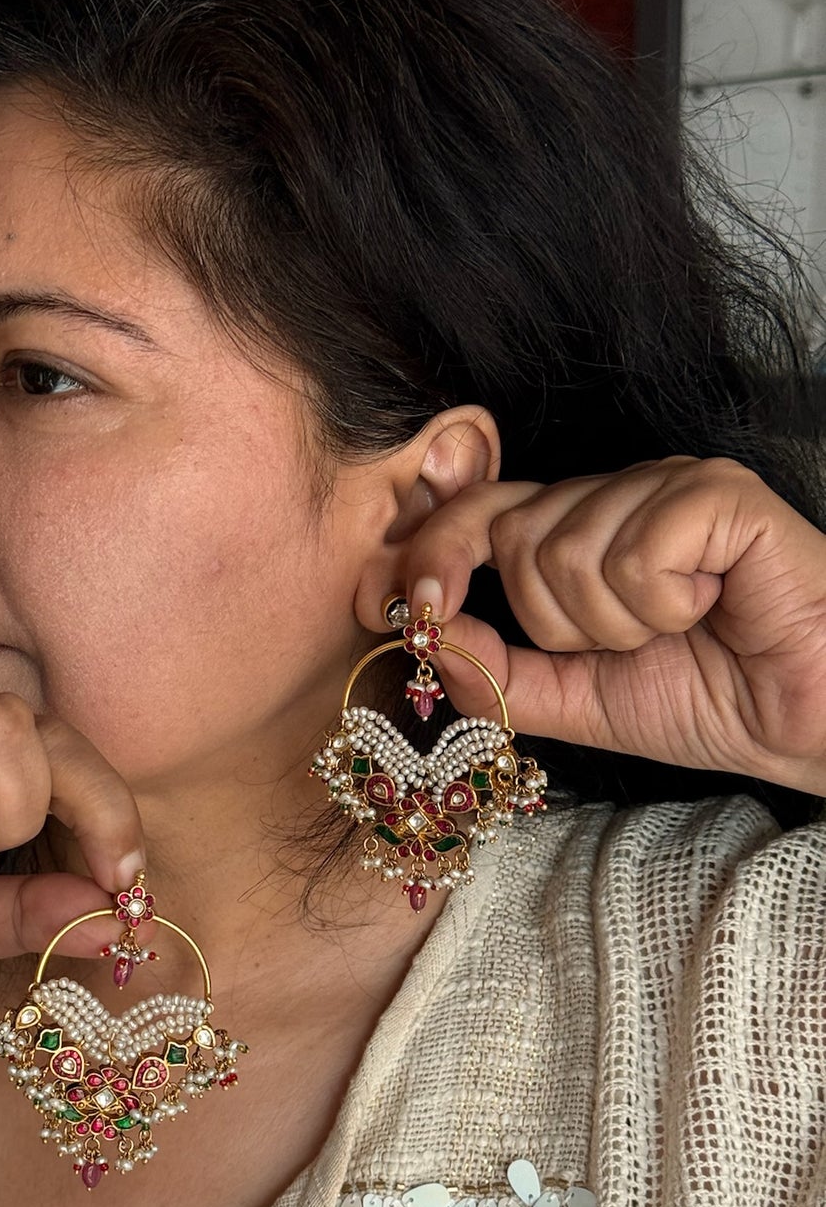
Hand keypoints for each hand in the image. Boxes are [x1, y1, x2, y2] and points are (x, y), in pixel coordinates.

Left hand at [403, 455, 825, 796]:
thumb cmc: (704, 698)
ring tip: (681, 628)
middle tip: (632, 643)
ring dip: (620, 625)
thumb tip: (419, 632)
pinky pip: (635, 552)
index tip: (418, 608)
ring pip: (570, 550)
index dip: (437, 552)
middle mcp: (618, 493)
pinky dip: (666, 605)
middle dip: (560, 623)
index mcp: (578, 528)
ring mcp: (669, 484)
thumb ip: (493, 672)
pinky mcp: (721, 493)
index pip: (478, 509)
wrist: (802, 722)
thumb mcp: (571, 700)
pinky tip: (712, 605)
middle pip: (516, 535)